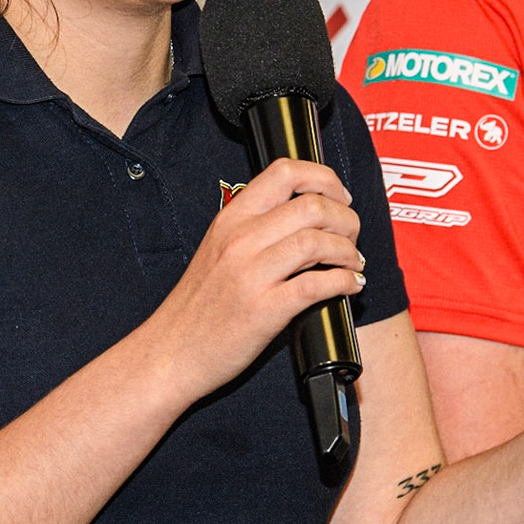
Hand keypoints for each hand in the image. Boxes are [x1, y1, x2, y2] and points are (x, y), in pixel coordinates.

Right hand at [139, 158, 364, 401]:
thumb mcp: (218, 250)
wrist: (170, 351)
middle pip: (311, 205)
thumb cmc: (197, 306)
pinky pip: (316, 284)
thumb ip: (254, 229)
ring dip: (348, 250)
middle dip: (346, 218)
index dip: (323, 177)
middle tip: (351, 235)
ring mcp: (251, 274)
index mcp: (230, 219)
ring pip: (317, 241)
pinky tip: (349, 286)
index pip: (284, 172)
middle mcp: (240, 239)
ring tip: (352, 262)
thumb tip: (307, 218)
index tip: (339, 195)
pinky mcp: (264, 310)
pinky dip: (343, 281)